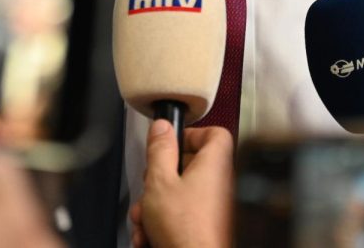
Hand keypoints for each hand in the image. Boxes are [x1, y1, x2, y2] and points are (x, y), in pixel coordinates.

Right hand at [131, 121, 233, 247]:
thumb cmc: (186, 231)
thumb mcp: (160, 181)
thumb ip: (160, 150)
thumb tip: (162, 127)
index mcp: (214, 165)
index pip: (215, 133)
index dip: (191, 133)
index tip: (171, 143)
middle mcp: (219, 185)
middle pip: (188, 166)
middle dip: (160, 179)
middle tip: (149, 186)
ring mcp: (213, 208)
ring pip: (179, 194)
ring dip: (155, 206)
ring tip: (145, 220)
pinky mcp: (204, 227)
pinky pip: (181, 216)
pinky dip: (162, 224)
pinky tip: (149, 237)